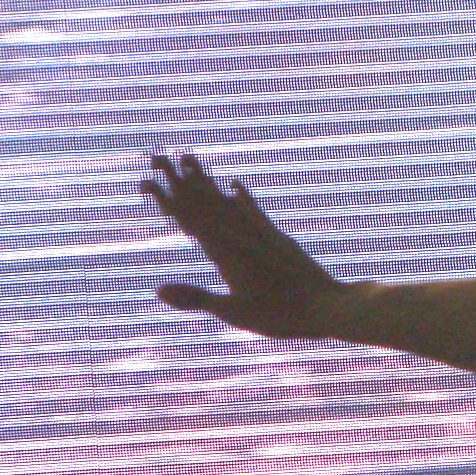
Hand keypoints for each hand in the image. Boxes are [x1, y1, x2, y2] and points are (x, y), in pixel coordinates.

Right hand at [140, 152, 344, 338]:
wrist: (328, 306)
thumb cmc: (282, 316)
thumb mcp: (235, 313)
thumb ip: (196, 299)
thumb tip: (159, 292)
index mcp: (226, 254)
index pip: (189, 220)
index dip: (168, 201)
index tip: (147, 183)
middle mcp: (241, 237)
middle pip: (204, 203)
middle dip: (179, 181)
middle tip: (158, 158)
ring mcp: (260, 234)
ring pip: (226, 202)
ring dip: (205, 182)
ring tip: (189, 160)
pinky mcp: (278, 238)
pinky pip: (254, 212)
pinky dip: (241, 198)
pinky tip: (233, 185)